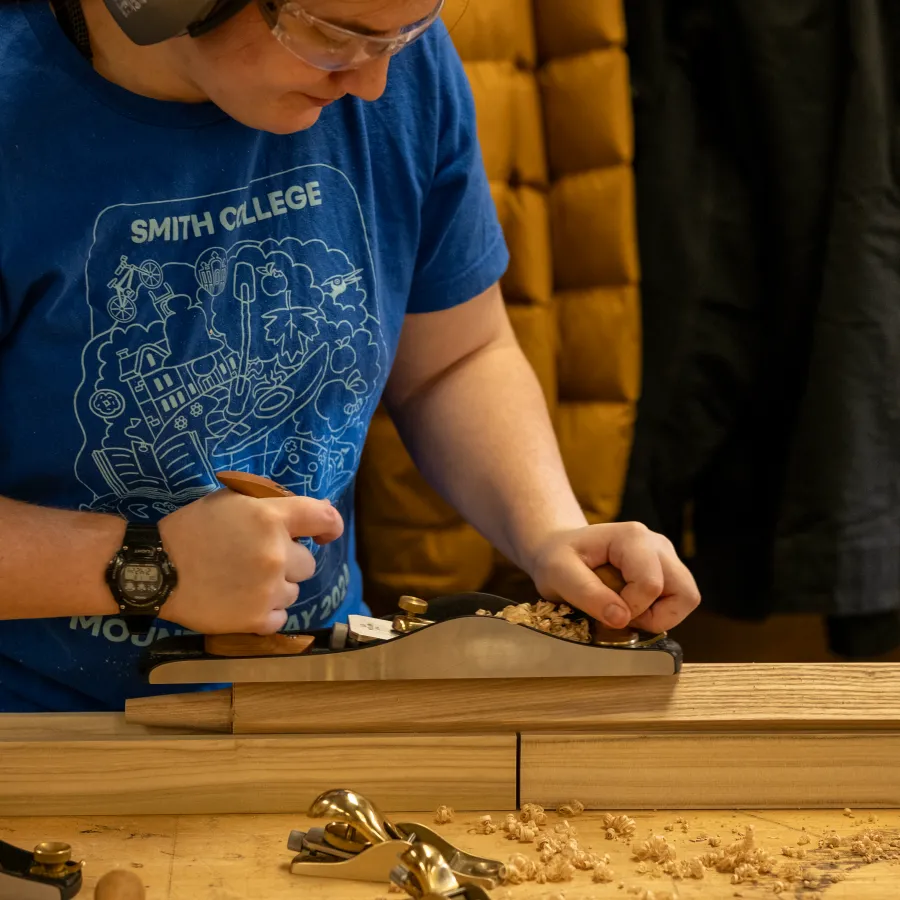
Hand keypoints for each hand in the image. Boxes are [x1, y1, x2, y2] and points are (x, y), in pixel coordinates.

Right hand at [158, 488, 342, 634]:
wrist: (156, 569)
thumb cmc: (192, 528)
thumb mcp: (231, 501)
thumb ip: (273, 506)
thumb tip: (318, 514)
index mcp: (271, 518)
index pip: (324, 518)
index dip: (330, 526)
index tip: (324, 534)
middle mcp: (276, 554)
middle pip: (307, 563)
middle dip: (288, 562)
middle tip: (256, 561)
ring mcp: (268, 589)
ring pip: (293, 591)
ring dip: (276, 588)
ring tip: (242, 582)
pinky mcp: (256, 620)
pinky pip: (279, 617)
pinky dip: (265, 613)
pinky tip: (241, 601)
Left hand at [529, 522, 699, 631]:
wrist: (558, 550)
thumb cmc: (557, 558)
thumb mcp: (557, 574)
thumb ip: (587, 594)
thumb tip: (621, 619)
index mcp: (633, 537)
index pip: (650, 585)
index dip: (630, 608)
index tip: (604, 610)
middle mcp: (657, 544)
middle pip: (684, 592)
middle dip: (655, 616)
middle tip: (622, 615)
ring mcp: (665, 557)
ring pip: (687, 598)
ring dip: (659, 616)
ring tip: (626, 610)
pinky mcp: (666, 571)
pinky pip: (678, 601)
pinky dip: (658, 613)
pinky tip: (630, 606)